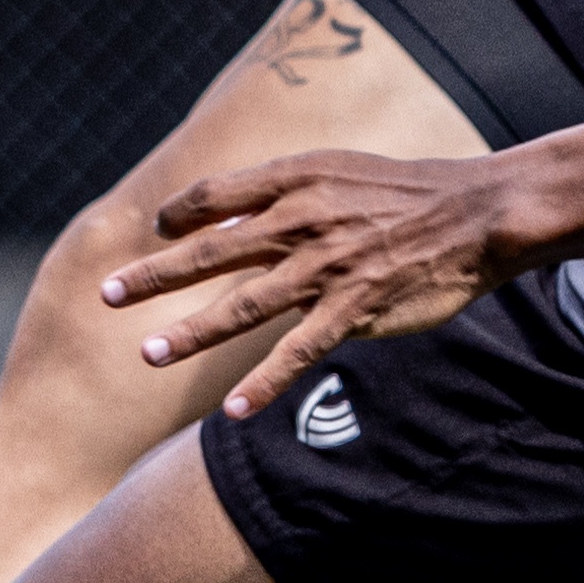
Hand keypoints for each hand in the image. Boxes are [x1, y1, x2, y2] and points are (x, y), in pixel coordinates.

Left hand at [98, 149, 531, 416]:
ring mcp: (328, 267)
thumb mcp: (339, 171)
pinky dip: (265, 382)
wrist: (477, 212)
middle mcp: (304, 220)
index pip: (215, 195)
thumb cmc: (405, 192)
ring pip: (243, 305)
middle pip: (211, 250)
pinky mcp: (356, 308)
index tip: (155, 235)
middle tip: (106, 295)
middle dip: (153, 277)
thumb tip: (225, 216)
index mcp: (297, 179)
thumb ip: (283, 192)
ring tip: (147, 354)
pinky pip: (299, 351)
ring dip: (190, 333)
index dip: (178, 216)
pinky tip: (234, 411)